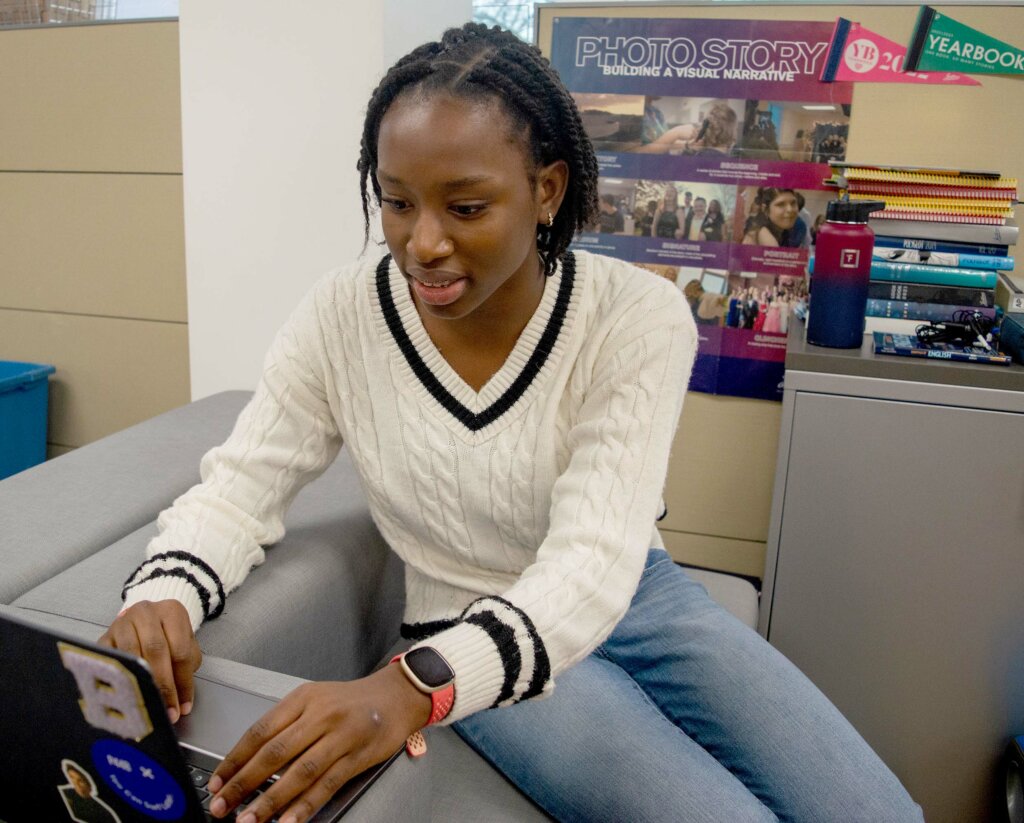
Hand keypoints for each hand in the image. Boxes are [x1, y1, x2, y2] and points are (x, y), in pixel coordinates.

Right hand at [98, 599, 201, 723]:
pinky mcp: (103, 637)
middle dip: (163, 686)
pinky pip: (110, 659)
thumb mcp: (184, 645)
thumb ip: (186, 668)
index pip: (181, 651)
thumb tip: (182, 704)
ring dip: (140, 683)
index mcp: (172, 611)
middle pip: (156, 651)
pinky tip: (125, 694)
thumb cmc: (167, 637)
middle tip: (167, 711)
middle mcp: (146, 612)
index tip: (183, 707)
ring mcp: (122, 623)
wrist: (142, 621)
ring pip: (132, 655)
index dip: (183, 682)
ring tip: (147, 706)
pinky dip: (118, 678)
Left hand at [207, 664, 431, 822]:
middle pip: (274, 753)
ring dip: (270, 800)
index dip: (234, 760)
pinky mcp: (357, 756)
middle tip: (222, 805)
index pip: (260, 731)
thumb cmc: (351, 701)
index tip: (217, 783)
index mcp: (302, 699)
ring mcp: (340, 735)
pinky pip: (326, 784)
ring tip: (248, 820)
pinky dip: (304, 806)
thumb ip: (286, 725)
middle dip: (243, 783)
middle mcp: (320, 715)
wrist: (396, 696)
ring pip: (299, 772)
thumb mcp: (315, 699)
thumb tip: (248, 763)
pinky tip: (288, 822)